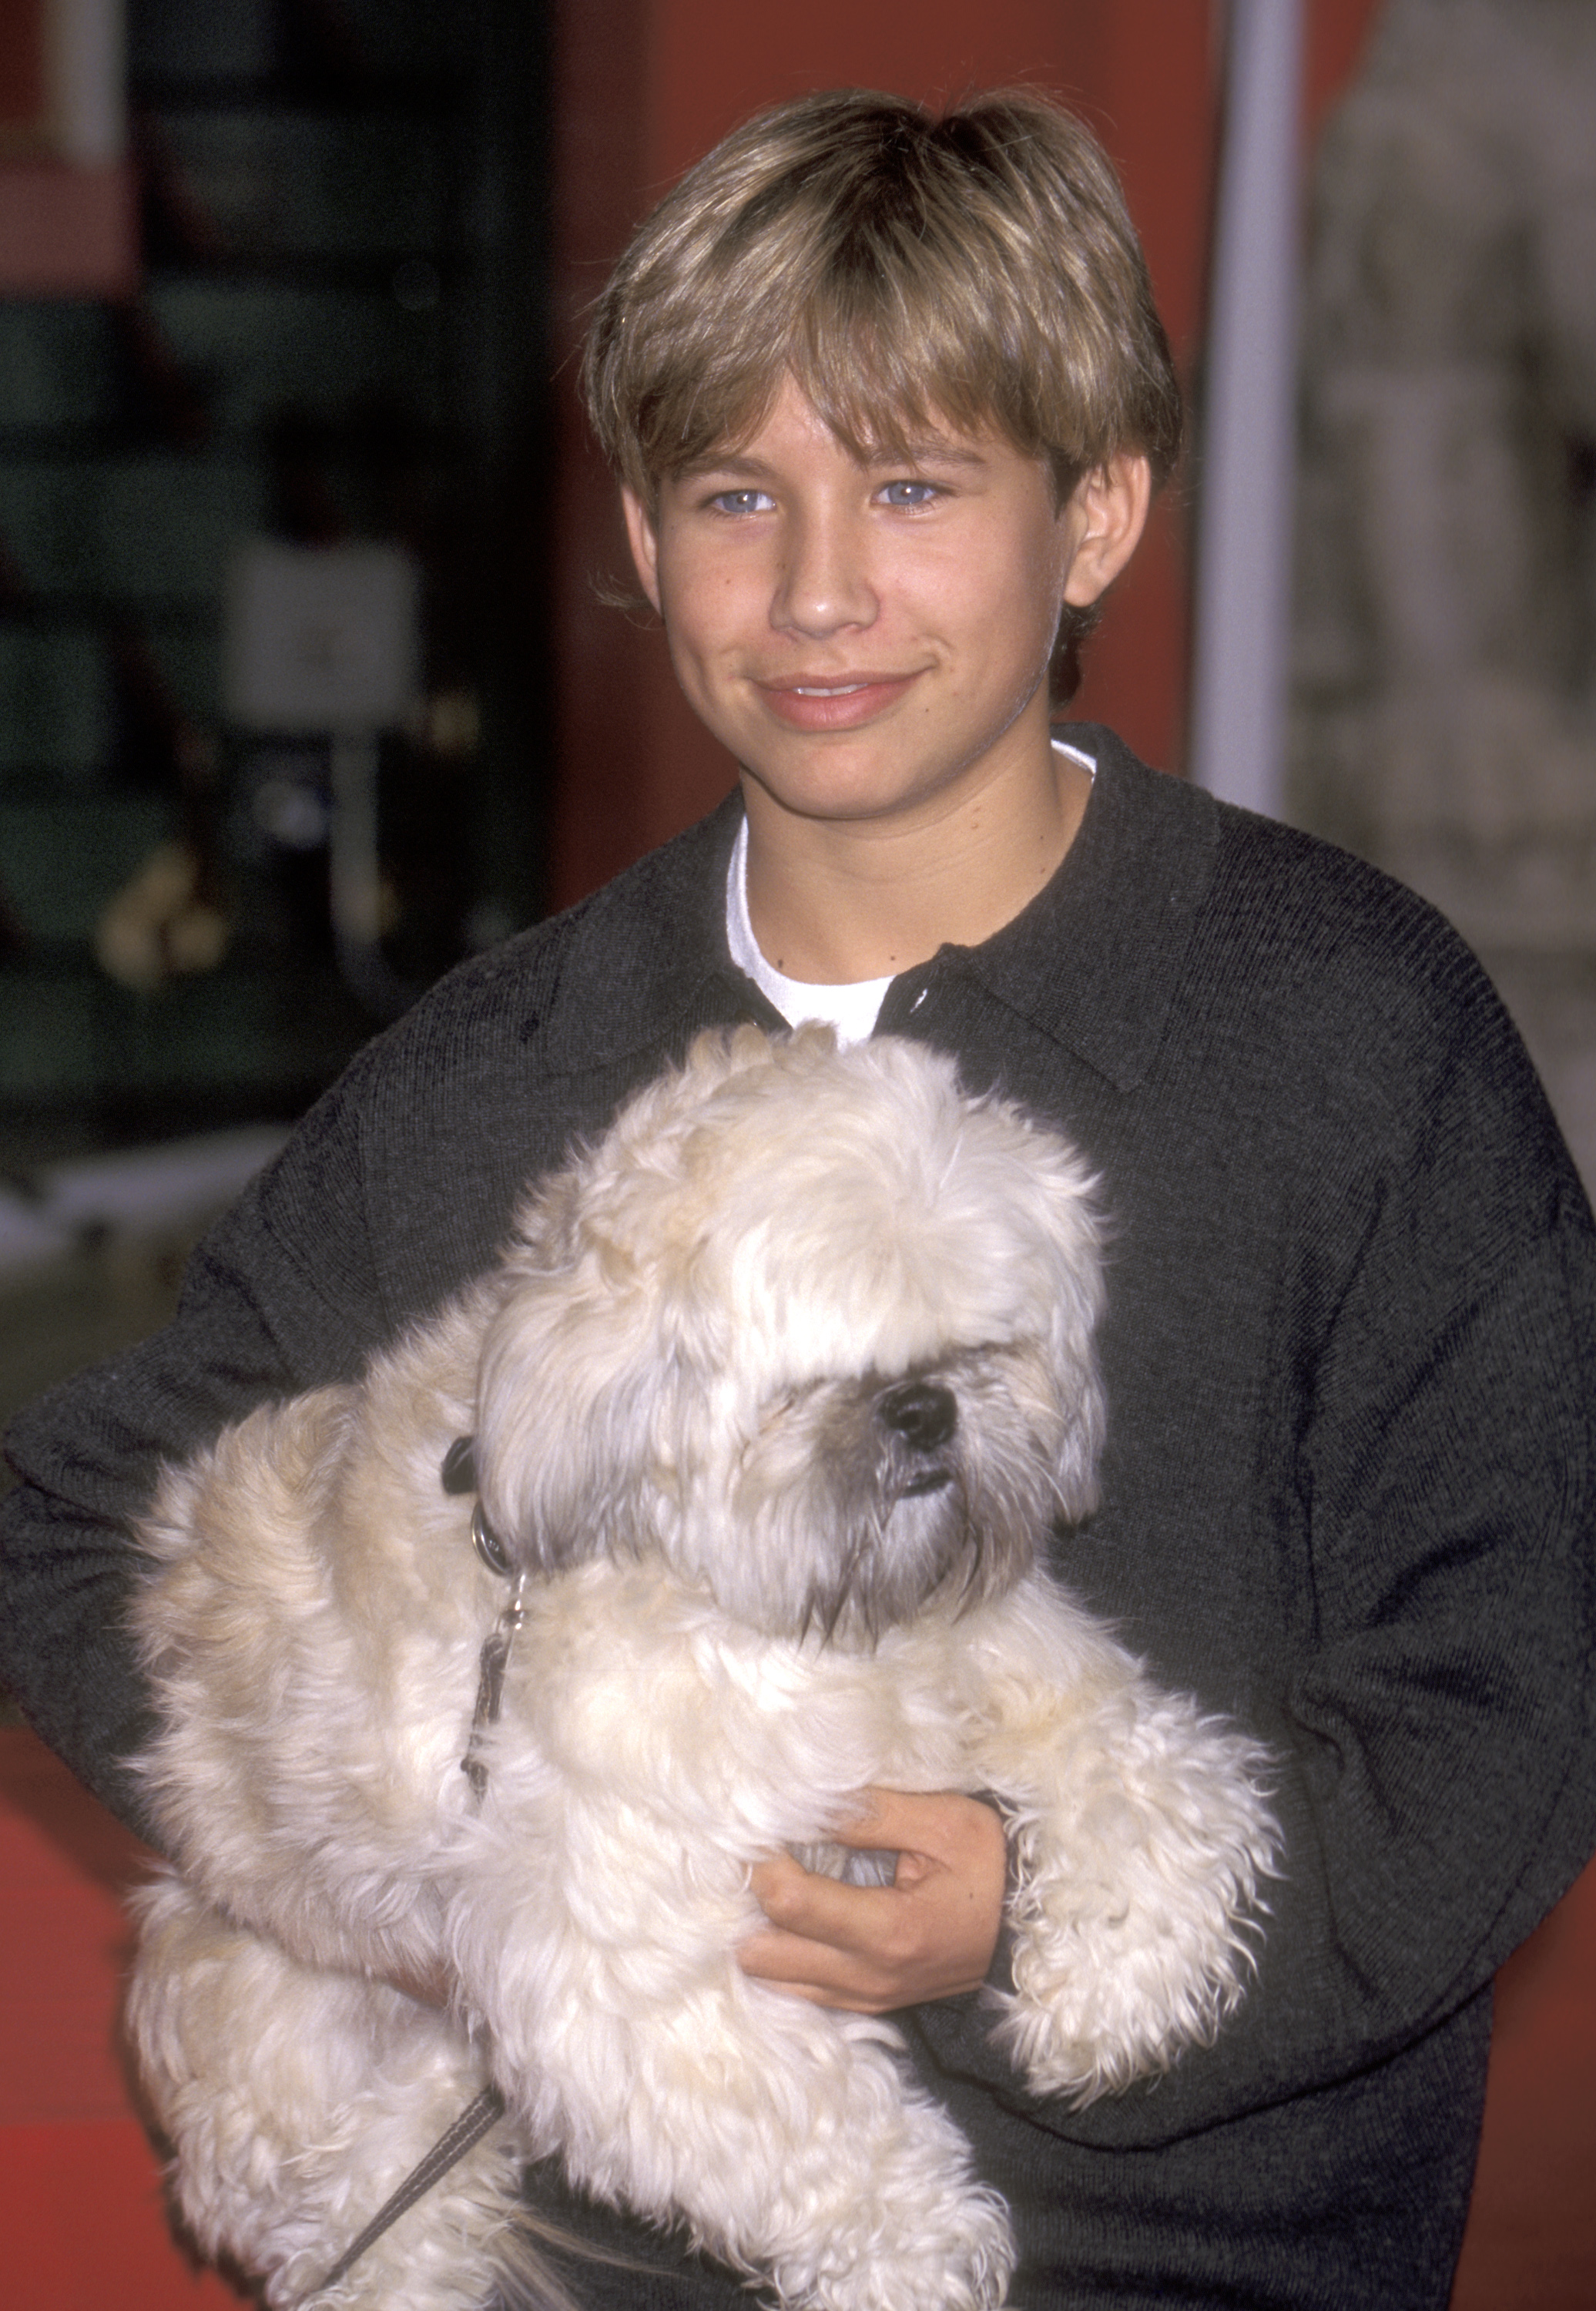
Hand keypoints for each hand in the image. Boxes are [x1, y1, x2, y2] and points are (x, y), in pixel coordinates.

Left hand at [738, 1789, 1007, 2013]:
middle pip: (760, 1954)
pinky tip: (792, 1914)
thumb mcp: (944, 1821)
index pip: (789, 1903)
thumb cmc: (993, 1866)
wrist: (1033, 1930)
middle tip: (757, 1856)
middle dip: (747, 1903)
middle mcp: (868, 1977)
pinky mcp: (865, 2002)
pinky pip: (797, 1989)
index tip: (759, 1827)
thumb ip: (870, 1812)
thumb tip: (802, 1801)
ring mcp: (865, 1997)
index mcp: (890, 1931)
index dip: (761, 1861)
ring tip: (772, 1880)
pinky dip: (782, 1953)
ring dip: (760, 1930)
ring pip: (771, 1978)